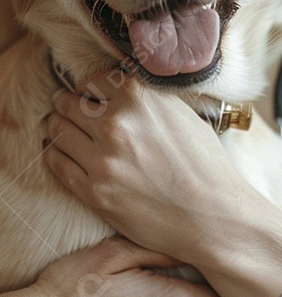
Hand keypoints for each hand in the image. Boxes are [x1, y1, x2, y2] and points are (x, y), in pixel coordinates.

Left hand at [45, 73, 281, 296]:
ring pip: (57, 130)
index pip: (93, 80)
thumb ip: (148, 99)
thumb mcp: (182, 115)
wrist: (212, 216)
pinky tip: (59, 153)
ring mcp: (102, 159)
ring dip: (56, 127)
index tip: (89, 94)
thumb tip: (121, 87)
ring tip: (59, 129)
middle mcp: (116, 123)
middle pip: (69, 102)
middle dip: (66, 104)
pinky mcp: (94, 192)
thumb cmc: (205, 166)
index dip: (90, 87)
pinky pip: (57, 164)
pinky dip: (54, 155)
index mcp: (139, 97)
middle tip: (65, 108)